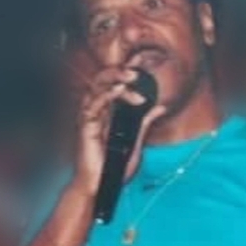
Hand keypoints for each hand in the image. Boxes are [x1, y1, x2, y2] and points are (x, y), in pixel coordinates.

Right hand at [71, 67, 166, 194]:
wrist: (99, 187)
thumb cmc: (112, 168)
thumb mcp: (136, 143)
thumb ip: (145, 124)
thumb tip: (160, 107)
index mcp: (109, 112)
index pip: (117, 84)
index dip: (127, 69)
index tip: (142, 59)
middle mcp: (98, 111)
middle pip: (105, 80)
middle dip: (120, 70)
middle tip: (138, 69)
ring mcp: (90, 117)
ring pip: (98, 86)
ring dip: (116, 78)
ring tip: (132, 77)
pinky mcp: (85, 125)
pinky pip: (94, 103)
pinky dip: (107, 94)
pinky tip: (119, 90)